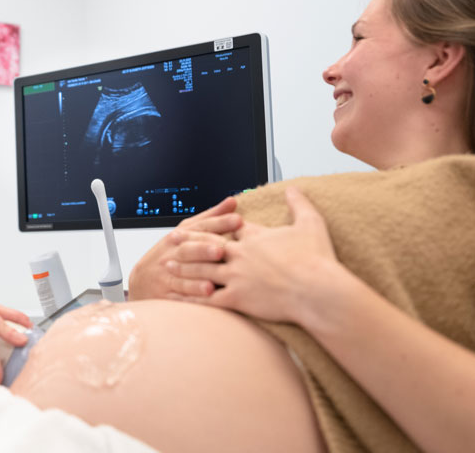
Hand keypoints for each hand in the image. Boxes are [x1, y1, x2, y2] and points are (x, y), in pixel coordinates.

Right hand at [128, 196, 241, 299]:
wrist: (141, 281)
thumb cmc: (168, 255)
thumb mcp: (185, 233)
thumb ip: (209, 219)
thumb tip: (232, 202)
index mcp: (178, 237)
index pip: (199, 228)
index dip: (218, 224)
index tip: (238, 220)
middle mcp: (172, 254)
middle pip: (188, 249)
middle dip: (205, 248)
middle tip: (222, 249)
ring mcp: (167, 273)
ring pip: (183, 272)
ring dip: (200, 273)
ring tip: (215, 273)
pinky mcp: (166, 293)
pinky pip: (179, 293)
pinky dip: (193, 292)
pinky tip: (208, 292)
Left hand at [186, 187, 340, 323]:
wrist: (319, 291)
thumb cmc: (317, 260)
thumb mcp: (310, 223)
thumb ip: (299, 204)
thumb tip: (294, 188)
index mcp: (254, 238)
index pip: (229, 229)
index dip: (218, 225)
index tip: (207, 223)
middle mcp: (240, 255)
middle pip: (207, 245)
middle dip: (189, 241)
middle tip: (173, 237)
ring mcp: (236, 277)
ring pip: (202, 270)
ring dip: (183, 266)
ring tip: (168, 264)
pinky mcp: (237, 299)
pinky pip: (208, 299)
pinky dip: (191, 297)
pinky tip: (180, 297)